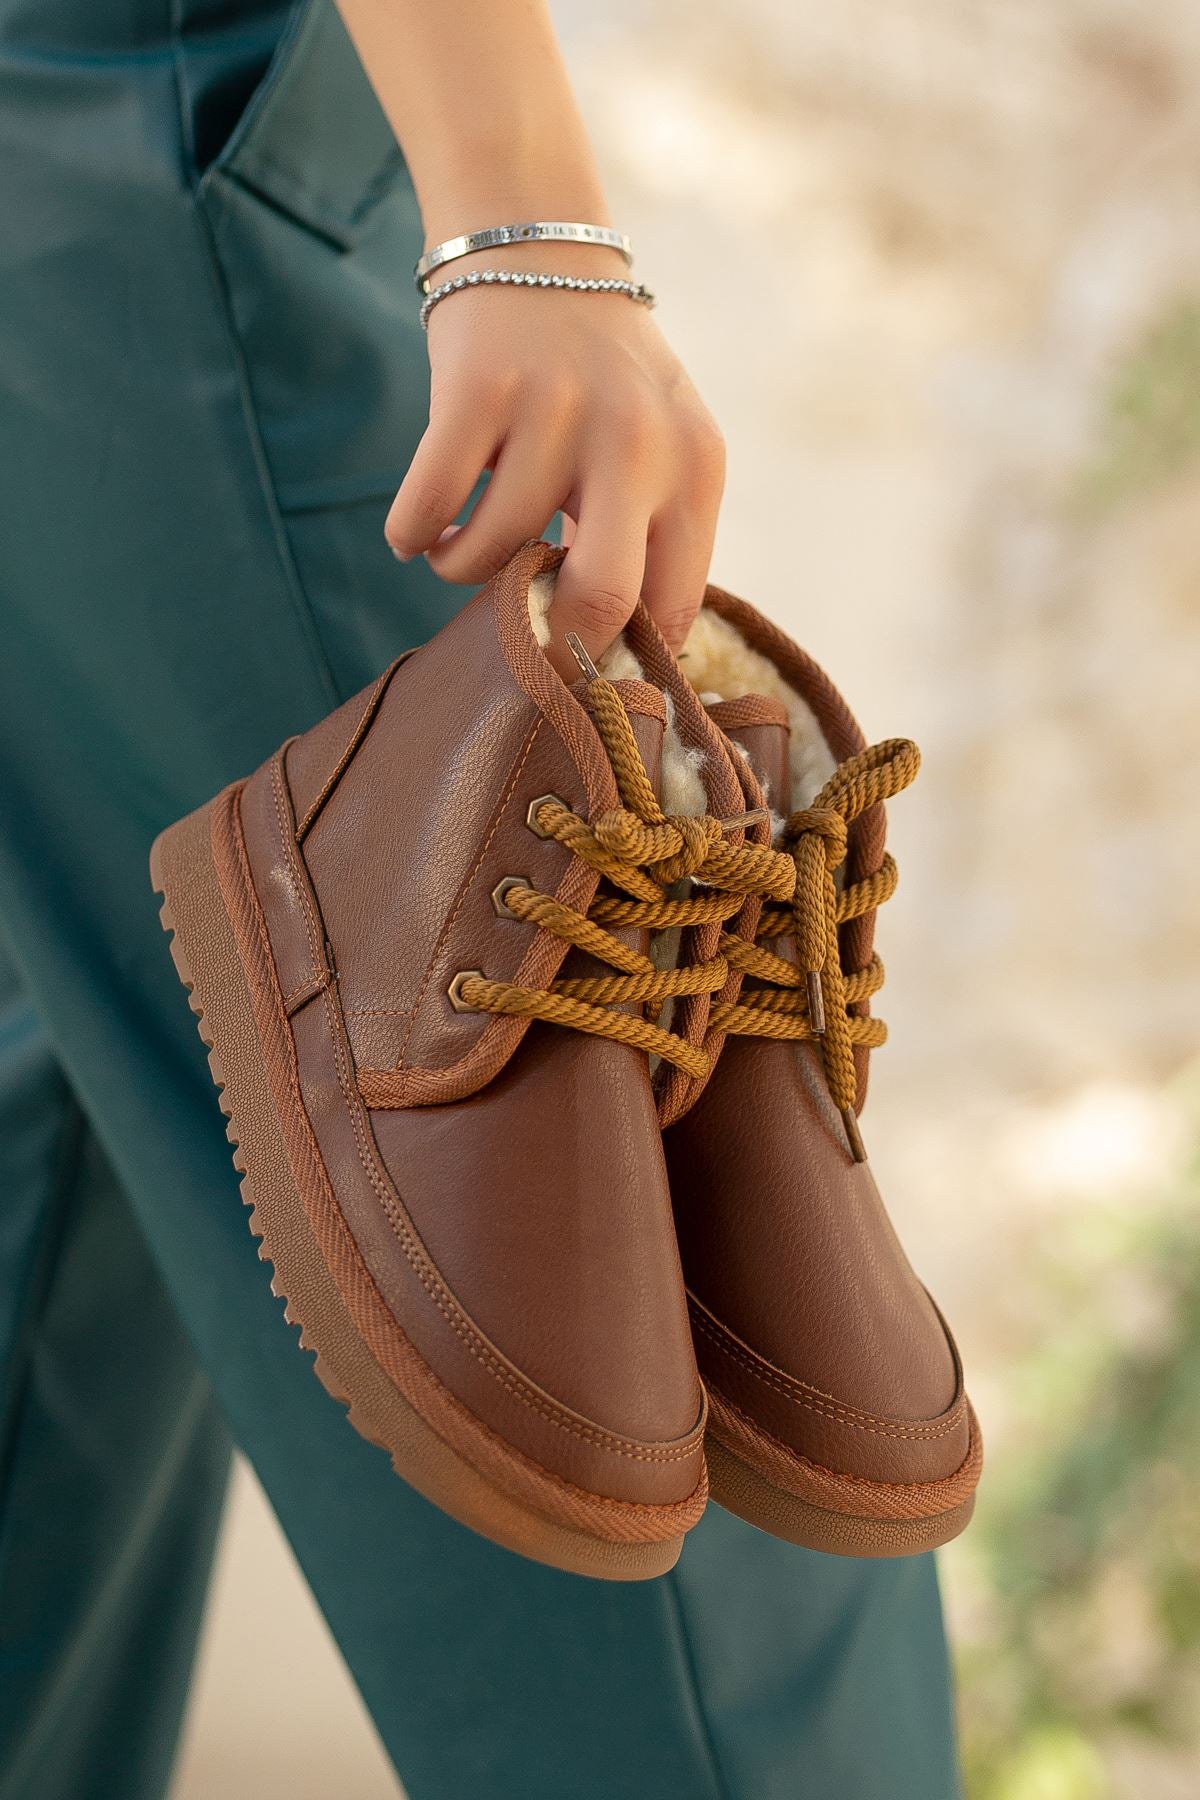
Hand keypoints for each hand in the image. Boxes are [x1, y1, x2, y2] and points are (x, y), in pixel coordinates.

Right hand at [384, 249, 725, 679]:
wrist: (540, 252)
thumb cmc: (605, 382)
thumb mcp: (664, 449)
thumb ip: (654, 541)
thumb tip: (612, 665)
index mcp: (695, 466)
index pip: (672, 606)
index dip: (621, 659)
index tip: (580, 671)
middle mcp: (637, 439)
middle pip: (602, 598)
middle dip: (553, 642)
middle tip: (521, 640)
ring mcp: (556, 411)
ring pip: (494, 555)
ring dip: (462, 572)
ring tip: (461, 551)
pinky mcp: (477, 390)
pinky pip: (427, 510)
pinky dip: (414, 536)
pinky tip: (420, 533)